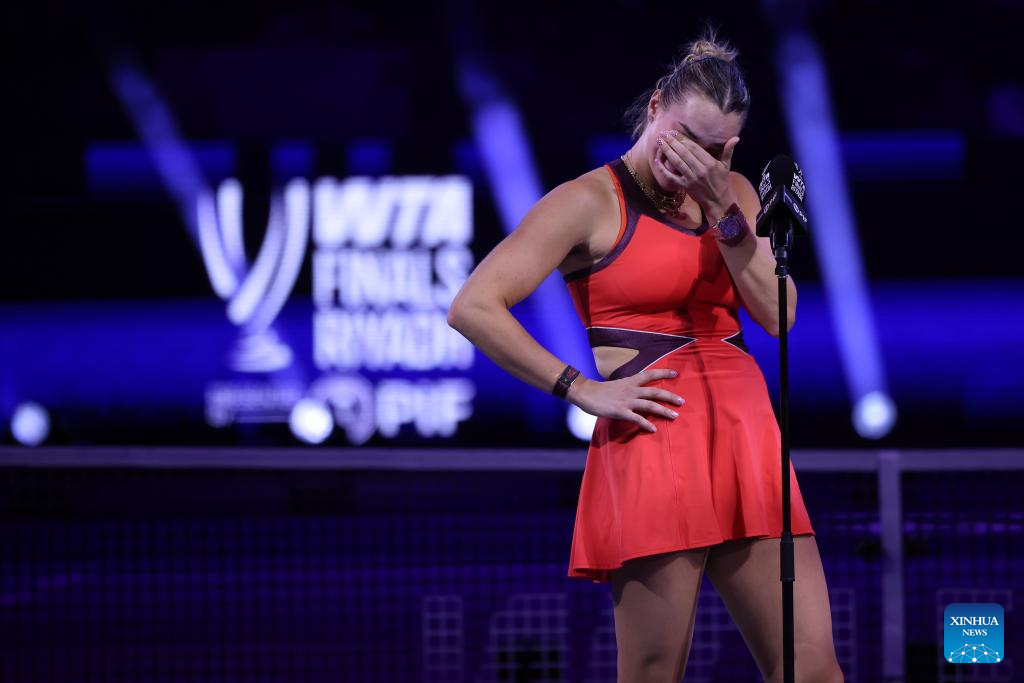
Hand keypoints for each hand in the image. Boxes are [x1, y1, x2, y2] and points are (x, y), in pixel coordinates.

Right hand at [567, 368, 684, 432]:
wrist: (585, 392)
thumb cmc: (600, 390)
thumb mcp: (618, 385)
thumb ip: (629, 388)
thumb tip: (638, 392)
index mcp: (630, 381)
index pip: (650, 374)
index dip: (663, 373)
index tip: (676, 373)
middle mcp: (631, 389)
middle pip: (655, 392)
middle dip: (670, 396)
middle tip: (682, 401)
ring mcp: (626, 401)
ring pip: (650, 405)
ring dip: (663, 411)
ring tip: (674, 416)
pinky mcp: (620, 411)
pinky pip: (637, 419)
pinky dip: (646, 424)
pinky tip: (654, 429)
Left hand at [654, 130, 739, 217]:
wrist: (718, 201)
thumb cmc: (722, 182)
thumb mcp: (726, 165)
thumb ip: (728, 151)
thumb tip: (736, 138)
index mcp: (710, 162)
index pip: (694, 148)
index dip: (683, 139)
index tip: (674, 132)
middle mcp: (700, 169)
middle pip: (684, 153)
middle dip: (672, 142)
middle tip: (663, 133)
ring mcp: (692, 178)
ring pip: (677, 162)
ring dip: (667, 151)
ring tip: (660, 142)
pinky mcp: (685, 187)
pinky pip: (672, 177)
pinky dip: (664, 170)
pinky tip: (657, 161)